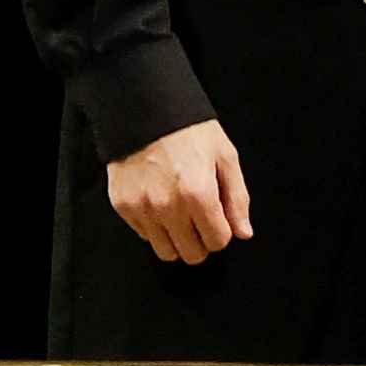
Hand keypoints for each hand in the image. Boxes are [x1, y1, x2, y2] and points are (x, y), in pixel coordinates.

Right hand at [105, 122, 253, 265]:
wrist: (145, 111)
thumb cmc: (188, 131)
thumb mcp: (225, 157)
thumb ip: (237, 198)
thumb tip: (243, 232)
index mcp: (198, 194)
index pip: (218, 241)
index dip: (223, 233)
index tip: (220, 220)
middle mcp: (168, 206)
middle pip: (191, 254)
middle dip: (202, 242)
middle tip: (202, 221)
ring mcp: (142, 208)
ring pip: (165, 251)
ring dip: (177, 240)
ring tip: (181, 216)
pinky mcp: (123, 206)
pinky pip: (143, 234)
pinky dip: (155, 227)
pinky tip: (161, 204)